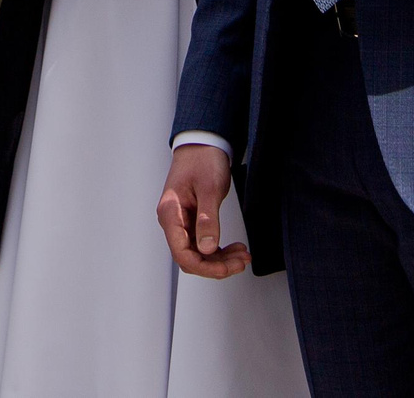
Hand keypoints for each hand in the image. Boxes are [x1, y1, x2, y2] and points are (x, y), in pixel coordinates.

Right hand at [158, 144, 250, 279]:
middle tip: (240, 262)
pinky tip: (234, 249)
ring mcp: (182, 222)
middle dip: (216, 265)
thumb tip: (207, 248)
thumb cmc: (202, 160)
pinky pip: (203, 244)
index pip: (182, 253)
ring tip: (242, 256)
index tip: (225, 268)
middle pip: (190, 257)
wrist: (204, 144)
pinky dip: (220, 250)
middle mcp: (173, 221)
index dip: (204, 266)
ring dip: (220, 259)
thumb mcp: (209, 189)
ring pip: (198, 253)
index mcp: (171, 213)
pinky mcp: (192, 221)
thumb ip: (208, 220)